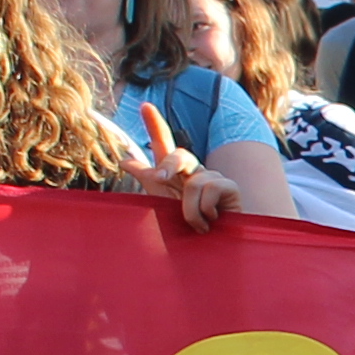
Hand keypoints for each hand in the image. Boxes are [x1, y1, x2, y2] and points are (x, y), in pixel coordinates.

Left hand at [118, 102, 236, 228]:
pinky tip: (212, 222)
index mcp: (174, 174)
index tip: (144, 106)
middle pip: (179, 154)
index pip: (164, 144)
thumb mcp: (162, 203)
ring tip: (196, 225)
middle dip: (168, 165)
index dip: (155, 124)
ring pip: (192, 183)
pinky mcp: (230, 187)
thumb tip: (124, 159)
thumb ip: (147, 179)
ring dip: (189, 210)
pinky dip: (204, 211)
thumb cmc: (187, 228)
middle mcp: (194, 172)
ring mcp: (213, 177)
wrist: (211, 249)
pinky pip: (209, 190)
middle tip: (160, 179)